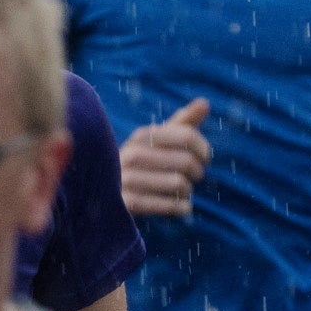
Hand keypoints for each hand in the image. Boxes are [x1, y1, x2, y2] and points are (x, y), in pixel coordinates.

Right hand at [118, 100, 210, 216]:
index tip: (204, 158)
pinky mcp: (128, 203)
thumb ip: (182, 123)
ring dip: (188, 192)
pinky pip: (169, 205)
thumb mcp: (158, 141)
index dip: (204, 149)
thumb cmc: (143, 163)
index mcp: (142, 135)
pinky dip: (182, 207)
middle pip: (187, 162)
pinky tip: (182, 206)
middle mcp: (132, 154)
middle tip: (193, 177)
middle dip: (197, 172)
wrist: (106, 193)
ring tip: (181, 192)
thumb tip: (204, 102)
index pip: (188, 136)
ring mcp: (127, 179)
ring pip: (180, 184)